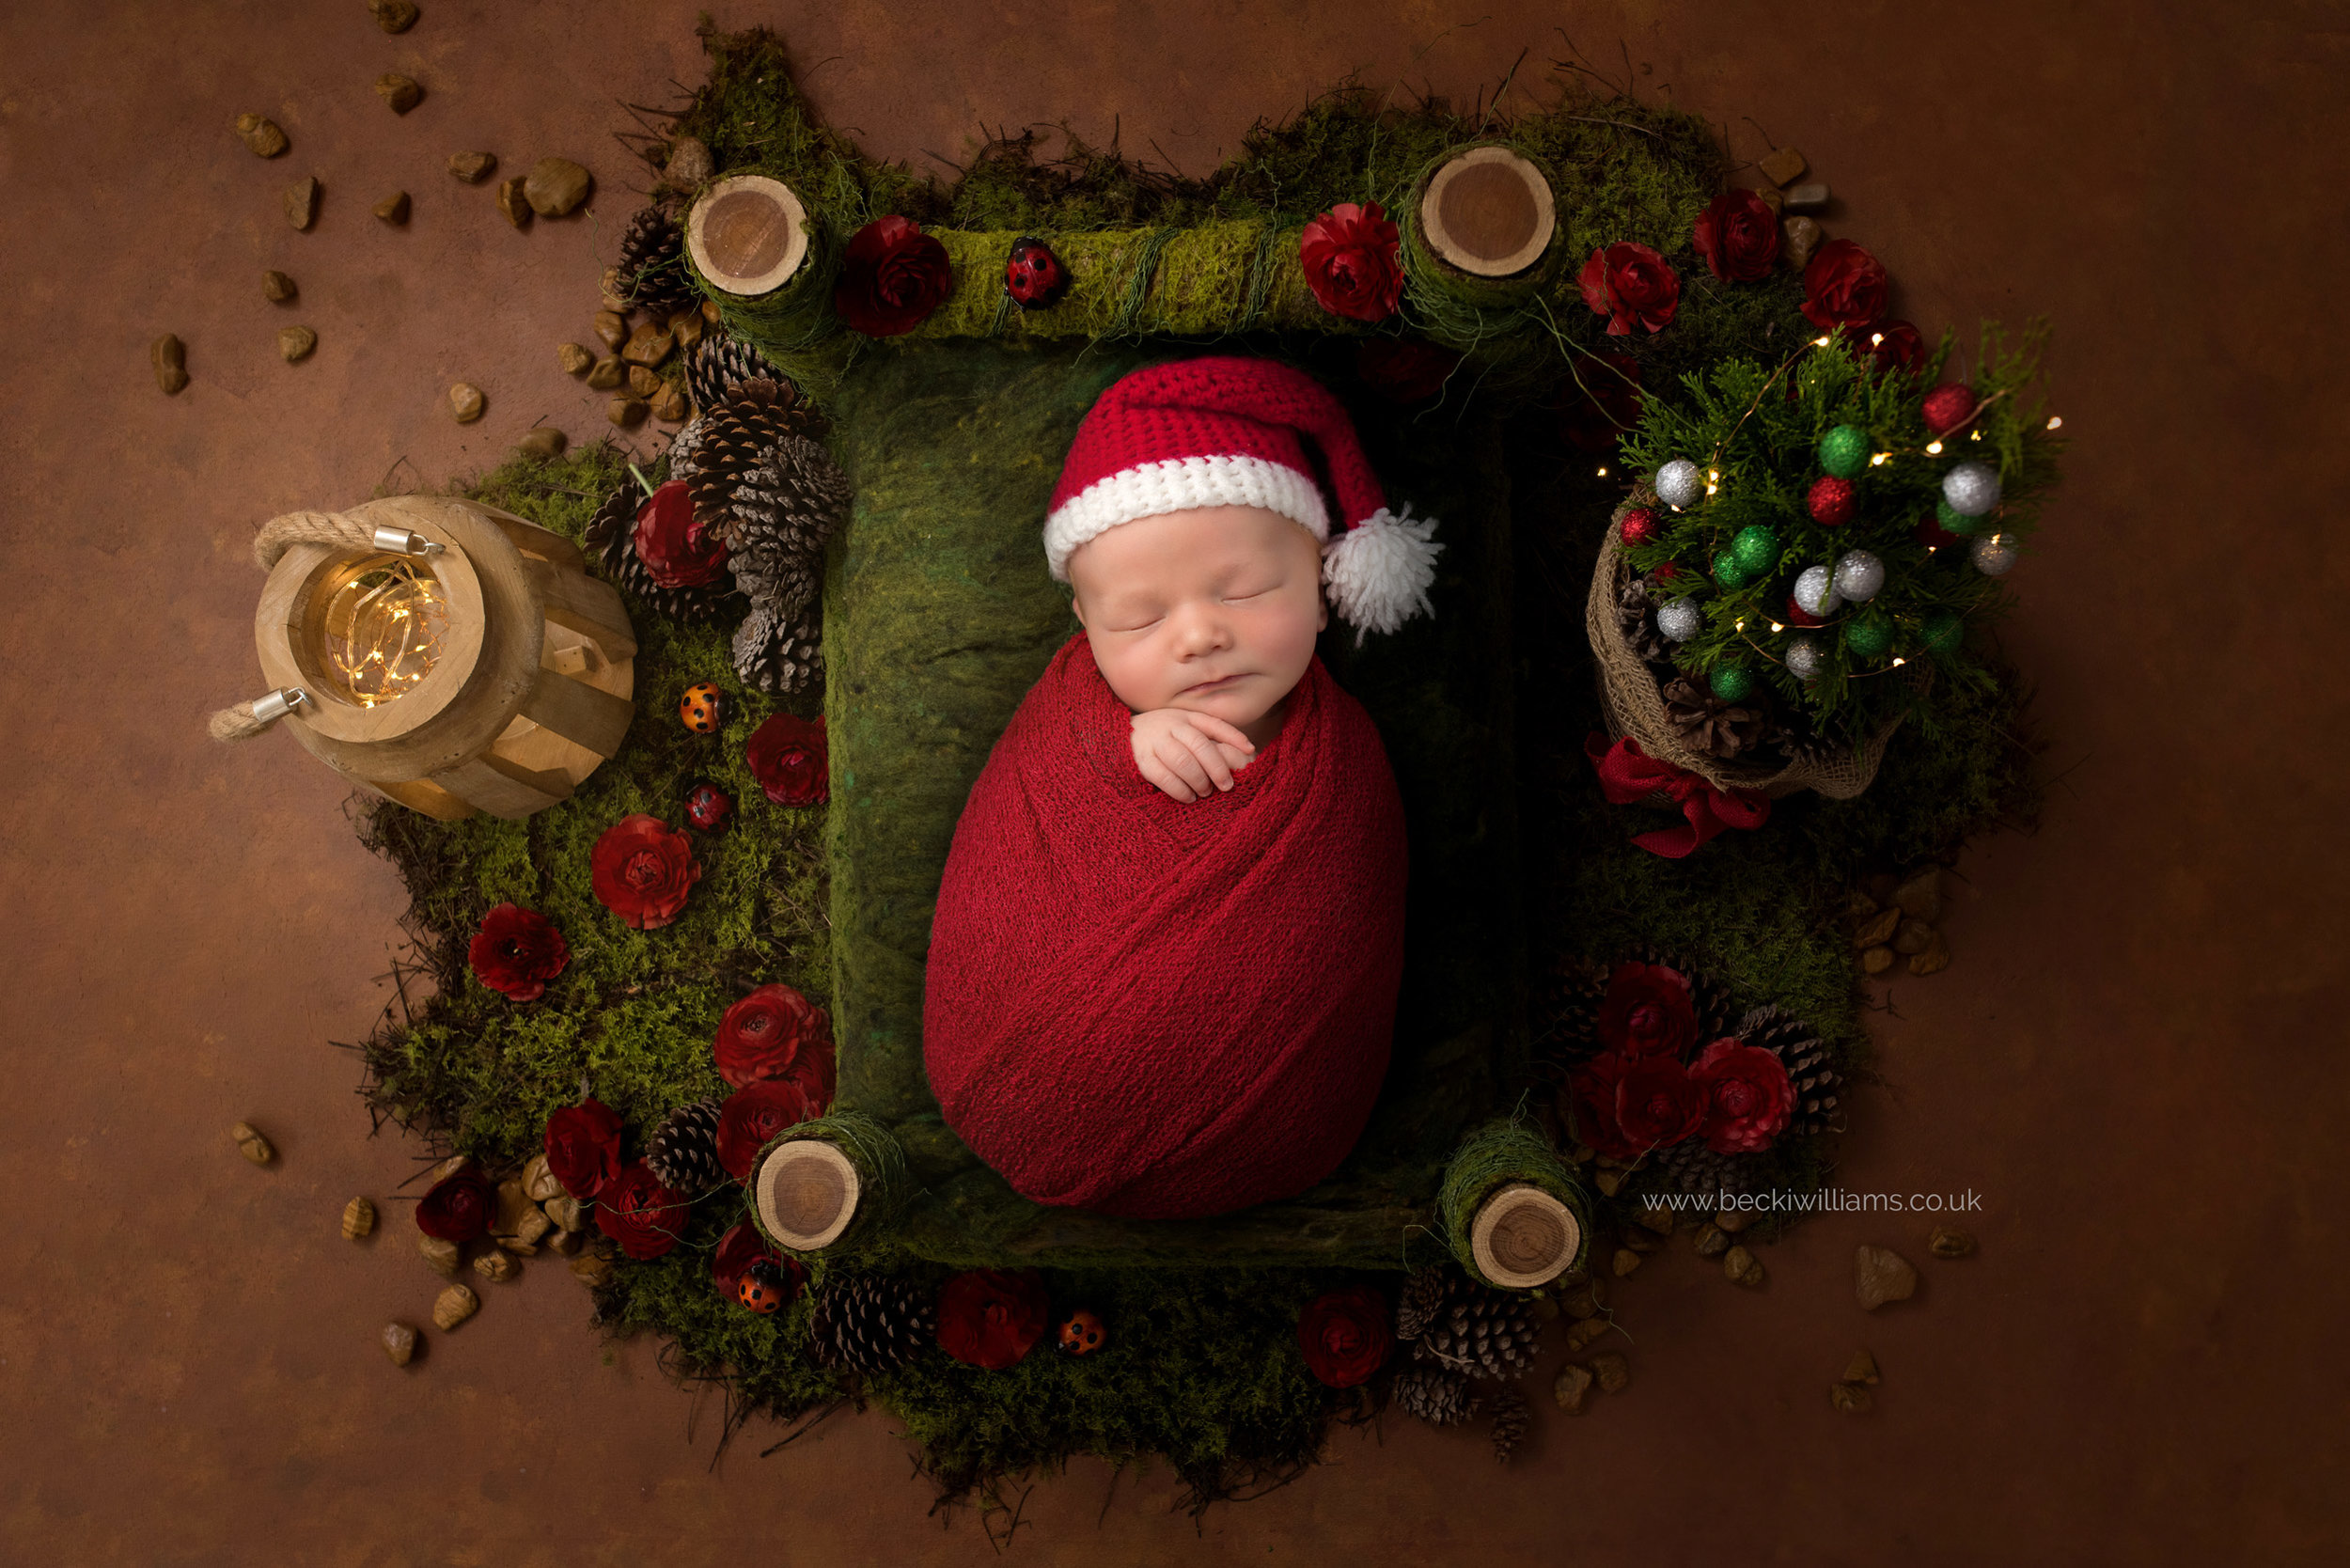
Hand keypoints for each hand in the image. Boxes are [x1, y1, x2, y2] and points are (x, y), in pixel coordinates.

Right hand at [1129, 707, 1255, 801]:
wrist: (1119, 737)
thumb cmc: (1163, 738)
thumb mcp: (1184, 729)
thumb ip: (1210, 736)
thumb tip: (1247, 750)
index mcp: (1185, 717)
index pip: (1213, 724)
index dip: (1233, 736)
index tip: (1249, 751)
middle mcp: (1170, 725)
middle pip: (1199, 744)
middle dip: (1216, 767)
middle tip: (1226, 785)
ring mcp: (1154, 741)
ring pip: (1182, 760)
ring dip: (1198, 779)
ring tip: (1205, 792)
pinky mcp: (1140, 759)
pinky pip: (1162, 775)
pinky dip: (1179, 789)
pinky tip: (1188, 797)